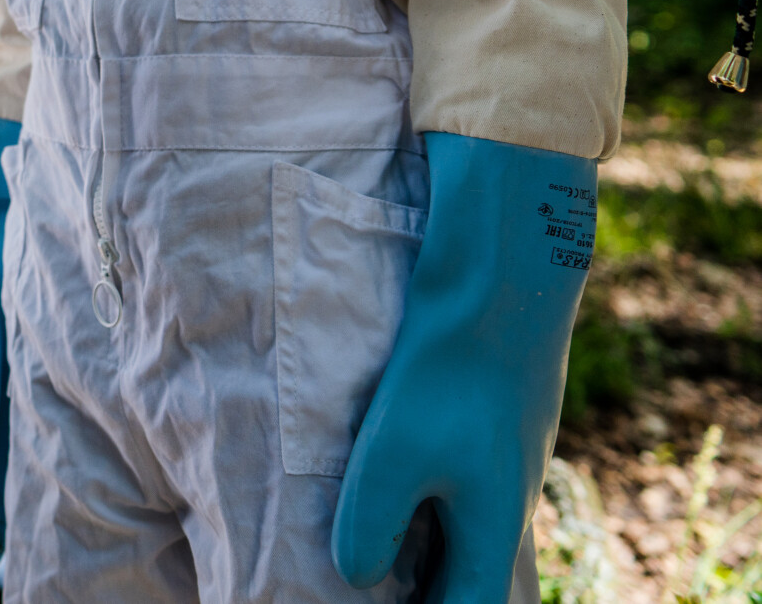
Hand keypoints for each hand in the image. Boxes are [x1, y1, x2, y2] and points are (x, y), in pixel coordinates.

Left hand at [331, 133, 596, 599]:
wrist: (502, 284)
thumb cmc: (449, 375)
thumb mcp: (394, 456)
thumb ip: (372, 526)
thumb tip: (356, 578)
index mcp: (492, 533)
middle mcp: (503, 507)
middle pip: (465, 577)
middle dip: (418, 587)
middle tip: (362, 580)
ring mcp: (498, 465)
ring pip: (456, 529)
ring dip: (414, 543)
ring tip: (357, 542)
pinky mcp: (484, 426)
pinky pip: (450, 483)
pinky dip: (415, 495)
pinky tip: (373, 473)